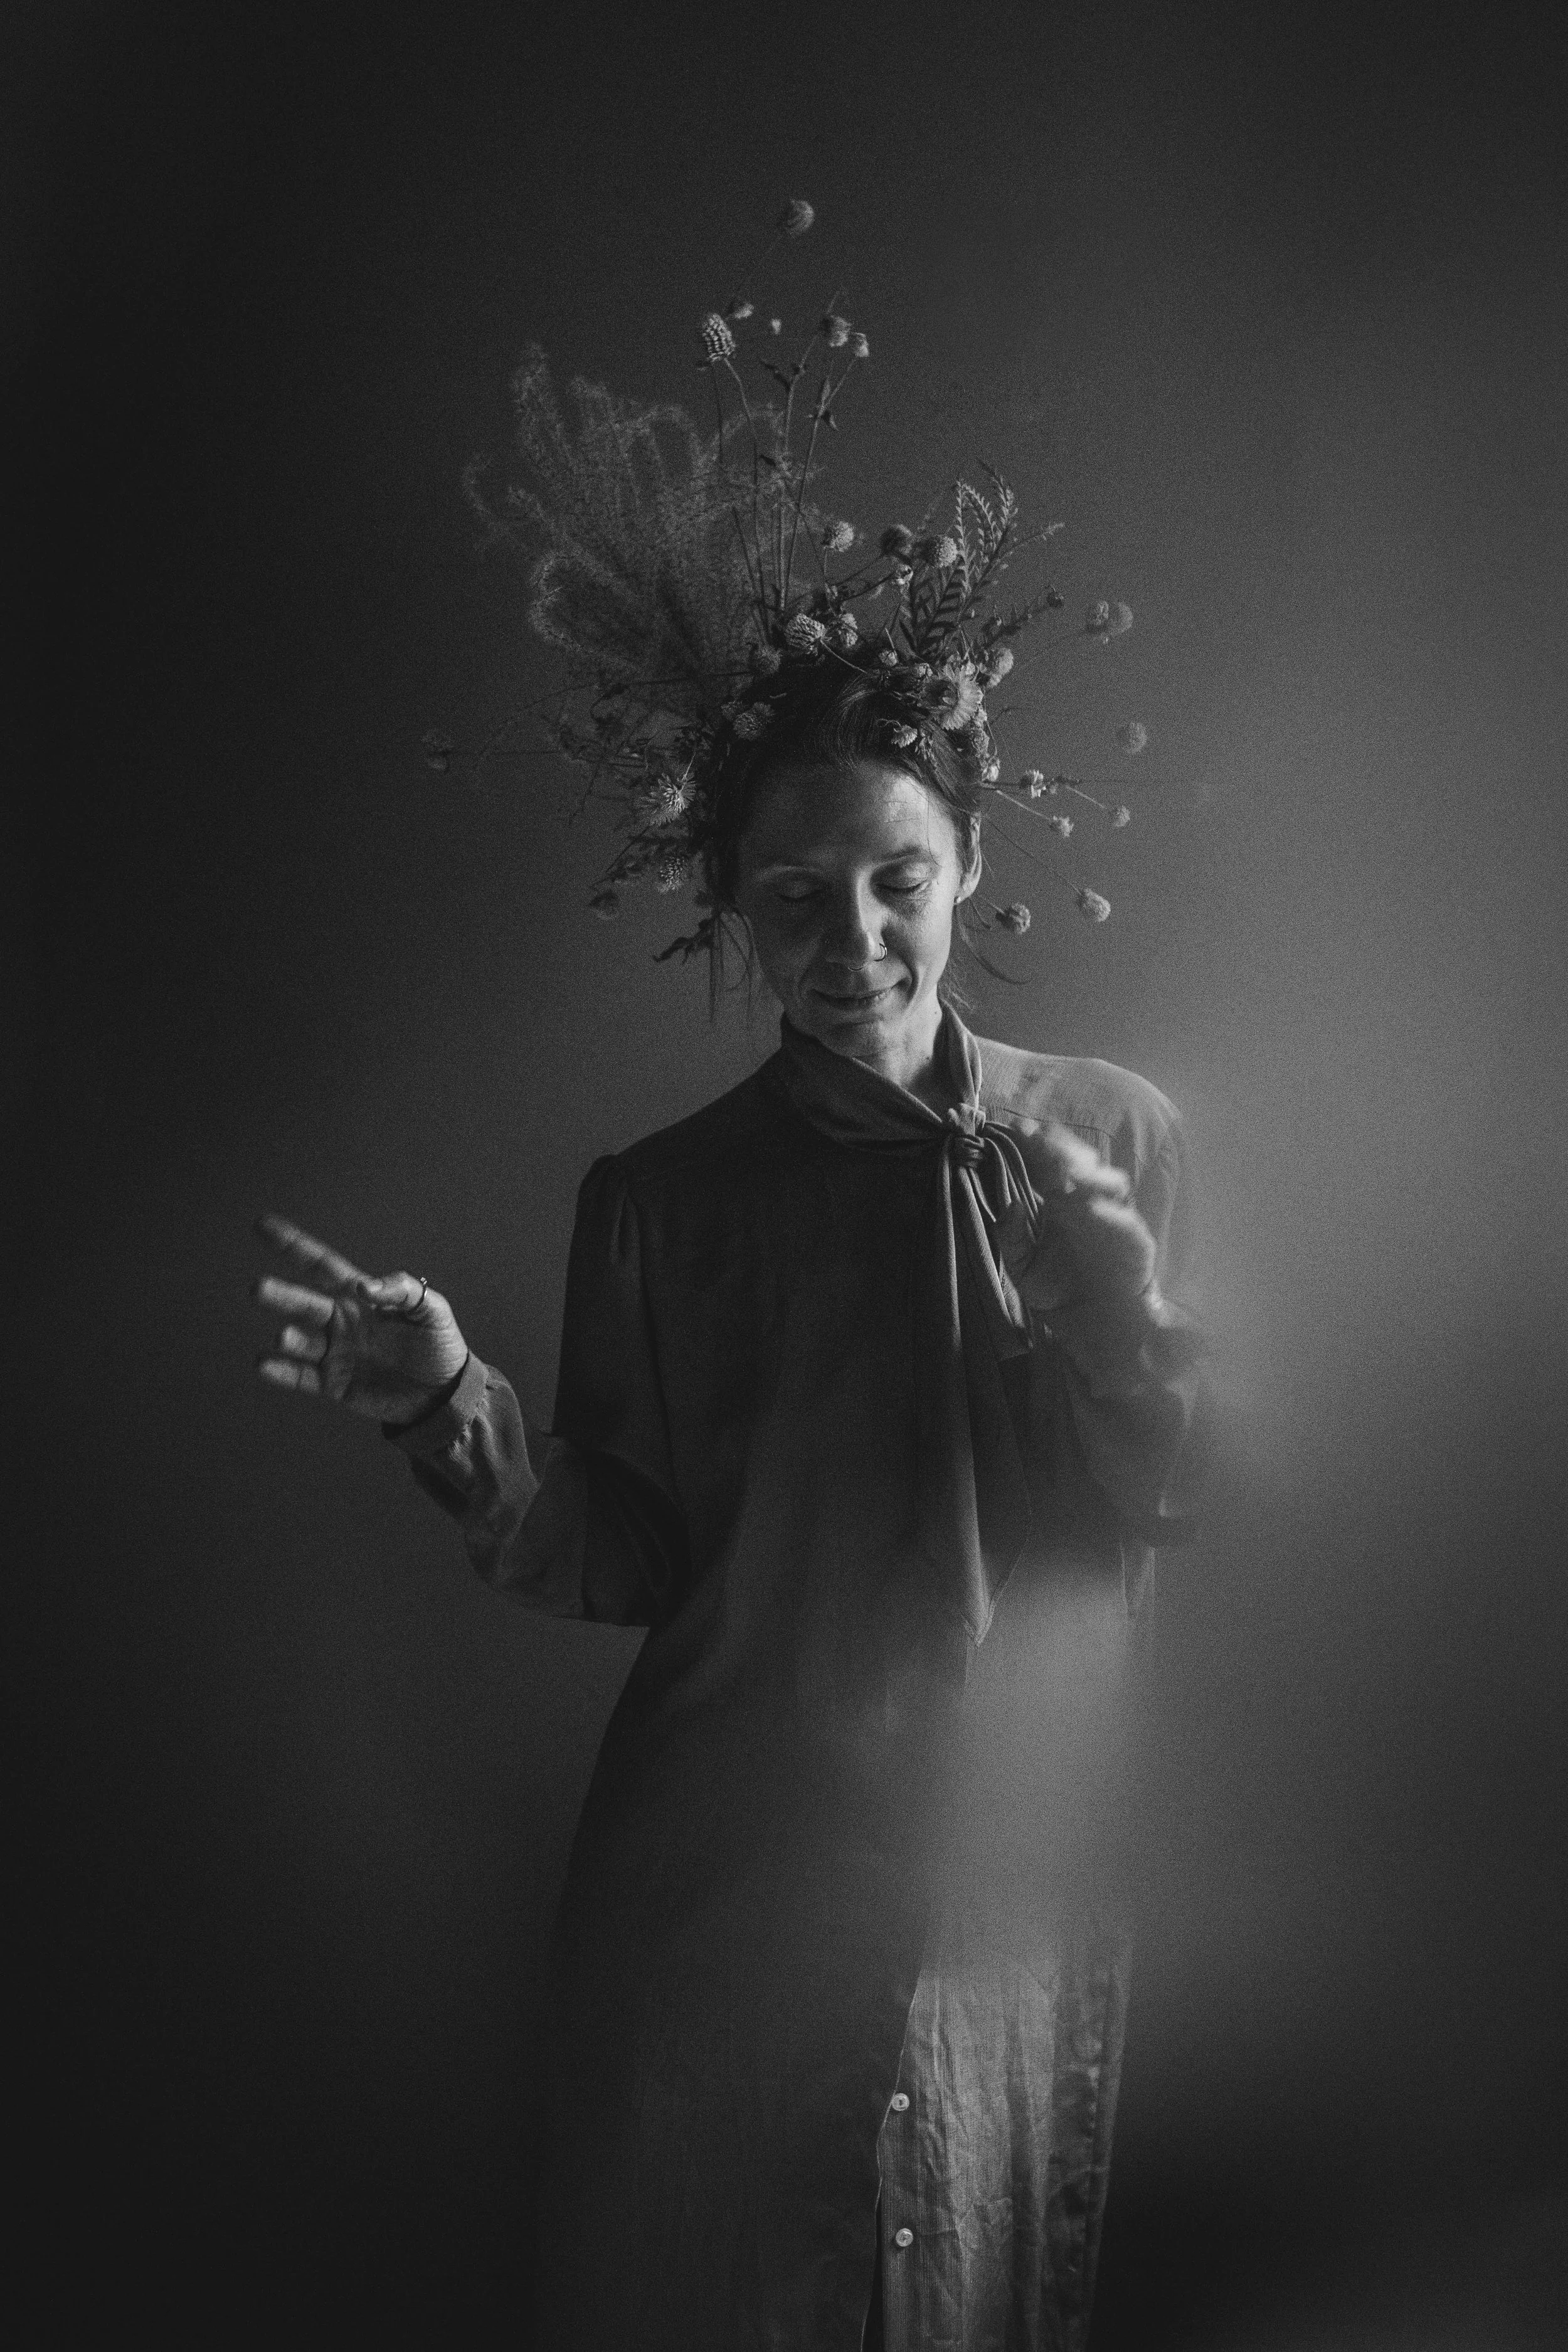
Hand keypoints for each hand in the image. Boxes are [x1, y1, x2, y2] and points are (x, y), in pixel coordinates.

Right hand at [252, 1213, 469, 1426]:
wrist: (445, 1394)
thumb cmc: (440, 1346)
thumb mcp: (431, 1310)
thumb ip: (401, 1291)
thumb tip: (362, 1286)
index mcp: (360, 1298)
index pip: (321, 1265)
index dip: (293, 1246)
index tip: (263, 1226)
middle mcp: (341, 1322)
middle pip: (305, 1304)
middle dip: (282, 1295)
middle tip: (258, 1288)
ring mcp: (335, 1353)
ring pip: (302, 1341)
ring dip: (290, 1338)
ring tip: (285, 1336)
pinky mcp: (334, 1384)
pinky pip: (302, 1377)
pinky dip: (282, 1372)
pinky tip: (264, 1364)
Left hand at [997, 1121, 1158, 1312]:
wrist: (1092, 1324)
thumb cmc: (1060, 1290)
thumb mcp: (1023, 1268)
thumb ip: (1012, 1238)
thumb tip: (1010, 1205)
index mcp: (1063, 1204)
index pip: (1052, 1166)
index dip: (1038, 1147)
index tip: (1019, 1129)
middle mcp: (1091, 1204)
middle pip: (1082, 1164)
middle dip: (1062, 1149)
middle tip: (1040, 1138)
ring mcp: (1116, 1219)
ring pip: (1109, 1183)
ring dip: (1087, 1173)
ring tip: (1064, 1169)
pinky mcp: (1136, 1240)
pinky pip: (1125, 1221)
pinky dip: (1108, 1212)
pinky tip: (1087, 1206)